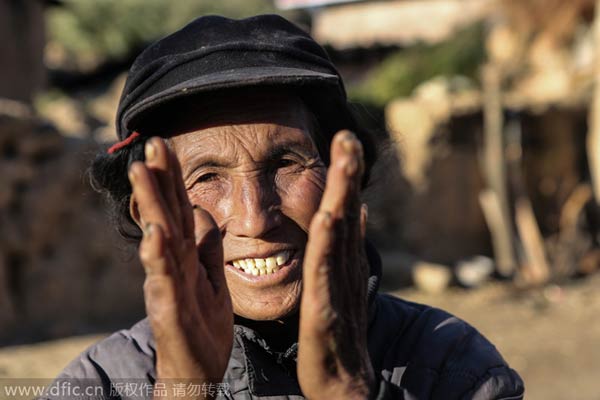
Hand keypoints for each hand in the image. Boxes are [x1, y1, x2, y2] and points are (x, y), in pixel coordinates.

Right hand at [128, 138, 232, 397]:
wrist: (199, 371)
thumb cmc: (203, 325)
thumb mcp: (212, 278)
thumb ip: (207, 246)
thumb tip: (205, 211)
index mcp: (185, 256)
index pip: (178, 209)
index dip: (171, 179)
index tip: (165, 145)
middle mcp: (172, 265)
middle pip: (165, 216)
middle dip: (158, 180)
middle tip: (152, 144)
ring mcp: (168, 286)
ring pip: (159, 241)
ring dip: (150, 207)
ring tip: (142, 175)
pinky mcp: (170, 311)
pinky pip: (164, 281)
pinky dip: (157, 258)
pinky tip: (154, 234)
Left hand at [297, 131, 374, 399]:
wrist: (341, 382)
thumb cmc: (338, 333)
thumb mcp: (341, 282)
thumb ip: (347, 246)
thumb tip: (360, 209)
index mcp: (342, 260)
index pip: (345, 210)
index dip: (346, 175)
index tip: (345, 138)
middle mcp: (343, 268)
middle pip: (347, 213)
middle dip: (348, 173)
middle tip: (349, 135)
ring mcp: (336, 288)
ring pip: (339, 234)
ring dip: (343, 195)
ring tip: (345, 159)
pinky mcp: (324, 311)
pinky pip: (323, 273)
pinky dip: (327, 244)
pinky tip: (328, 217)